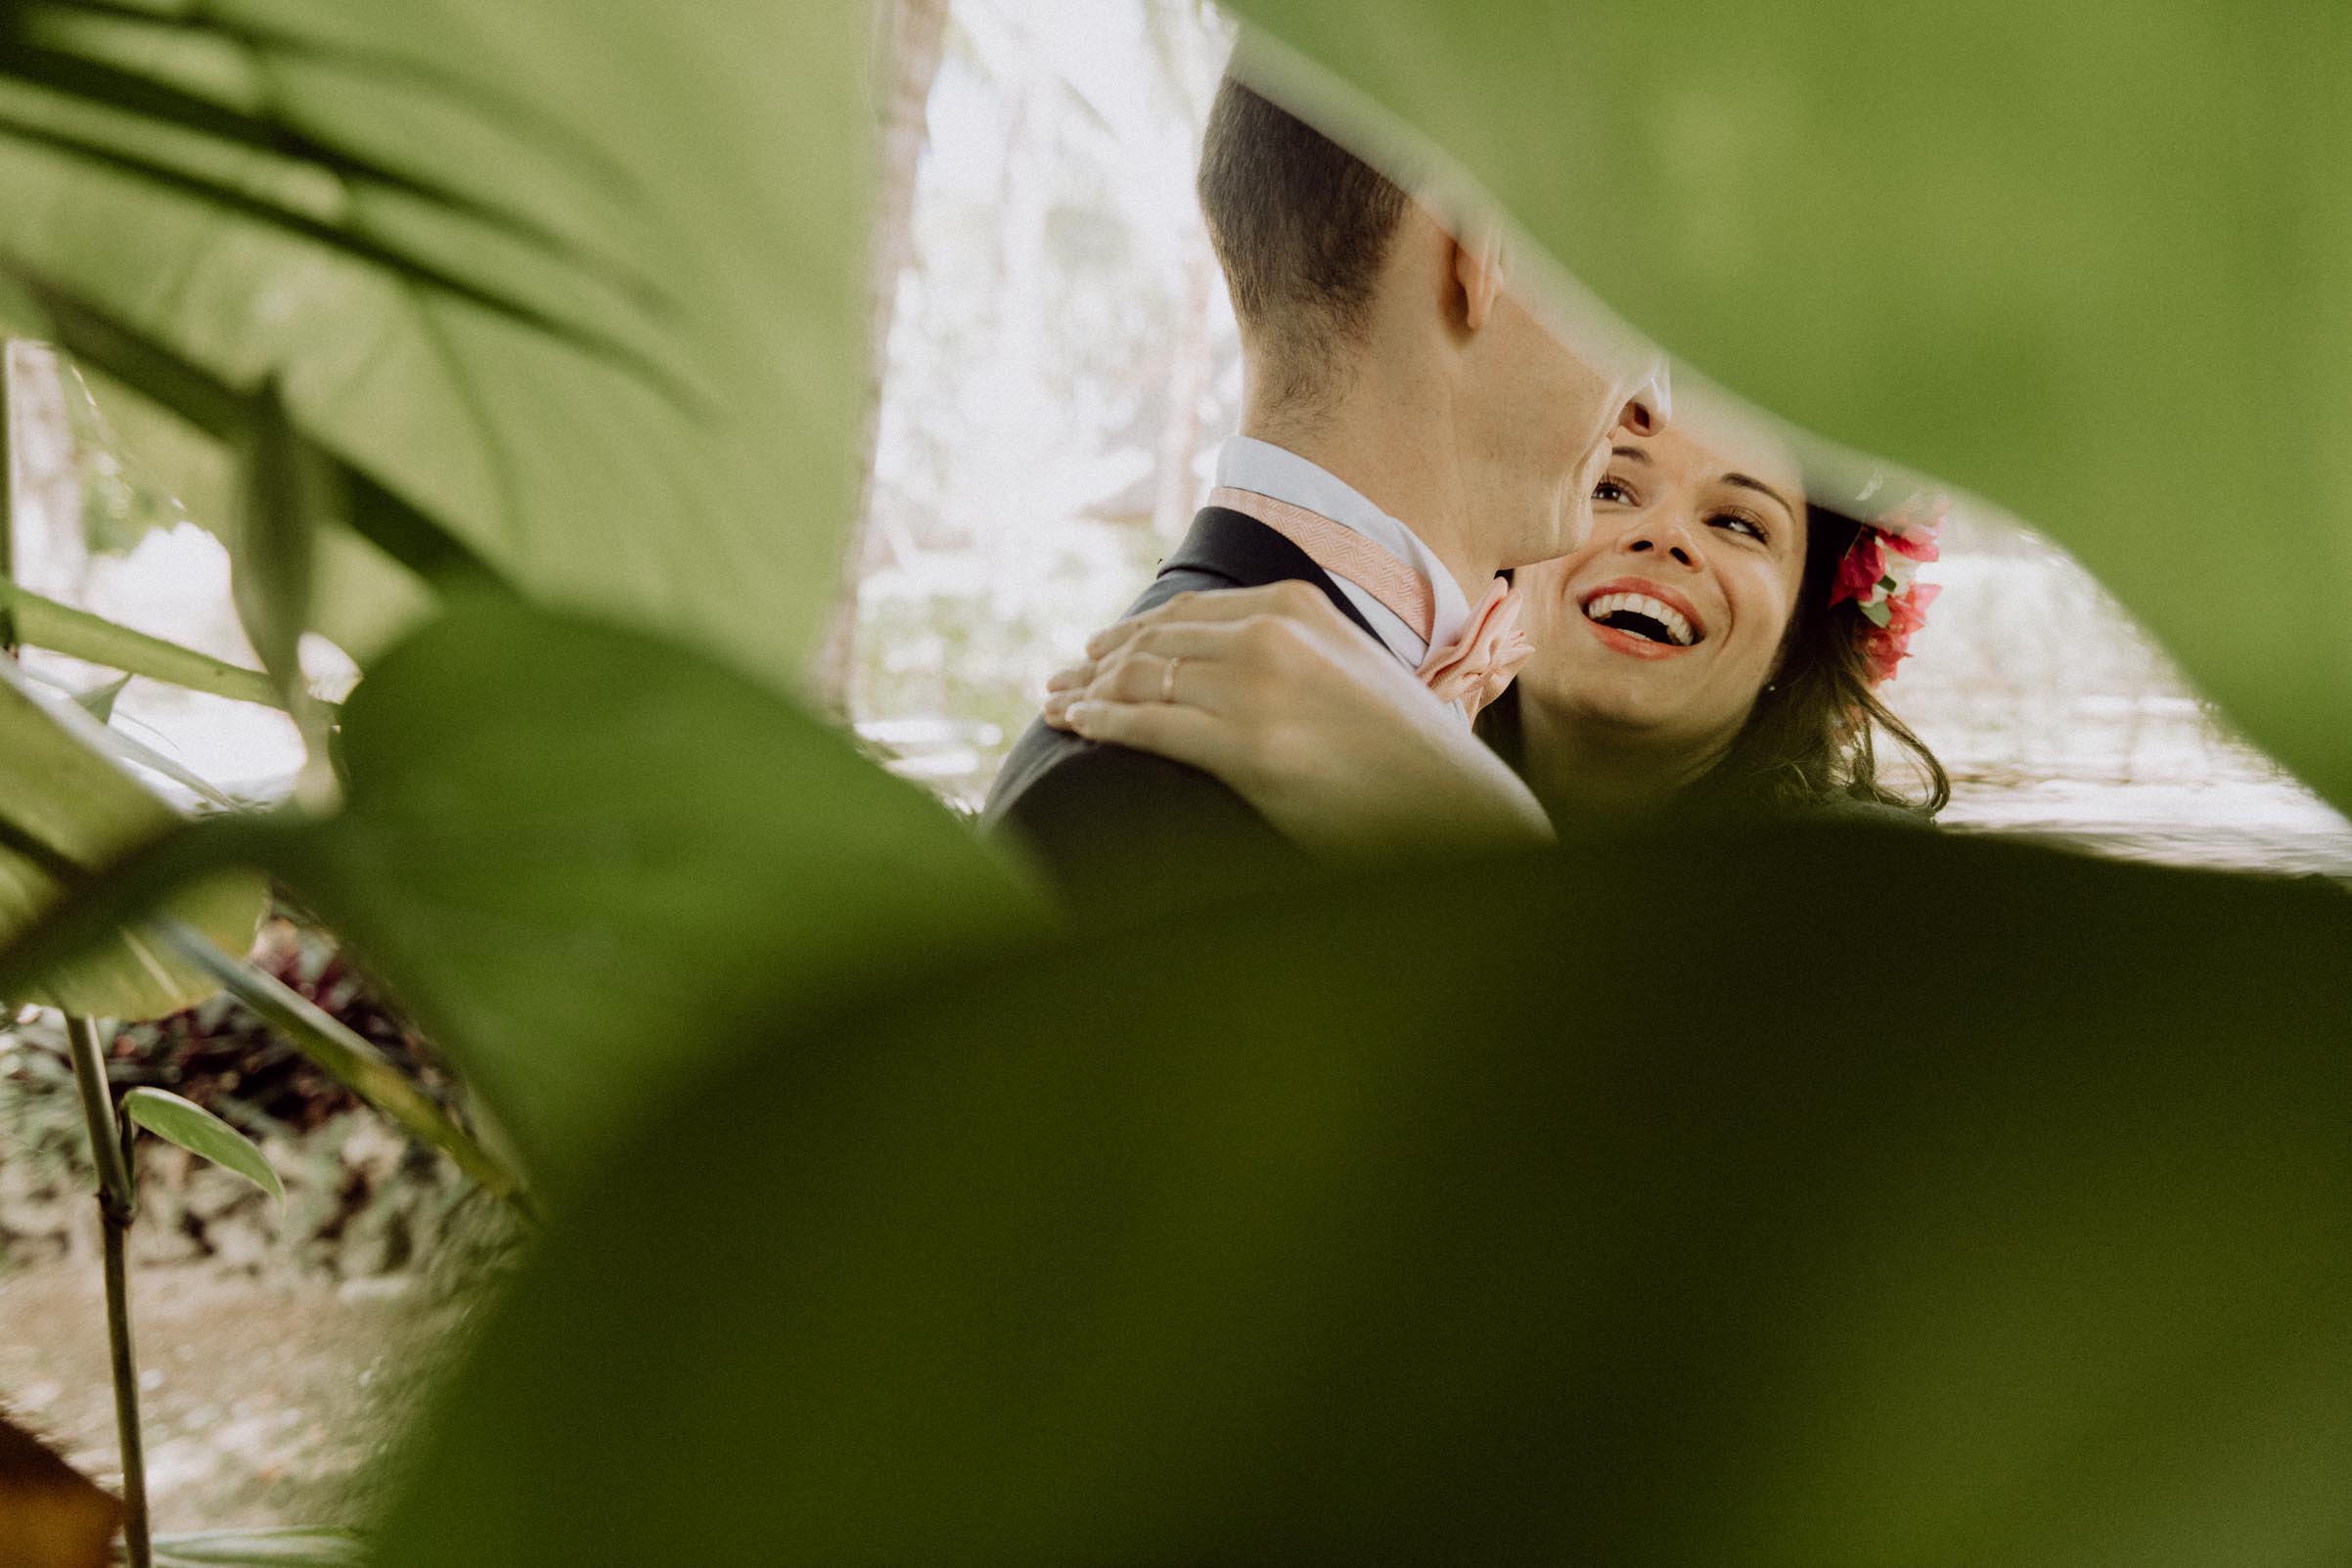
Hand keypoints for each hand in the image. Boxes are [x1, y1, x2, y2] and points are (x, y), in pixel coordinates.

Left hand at [1040, 581, 1552, 854]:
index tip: (1098, 650)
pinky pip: (1149, 726)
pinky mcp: (1246, 747)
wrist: (1452, 799)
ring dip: (1088, 692)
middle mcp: (1272, 635)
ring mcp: (1257, 688)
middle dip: (1098, 663)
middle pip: (1156, 642)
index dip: (1133, 632)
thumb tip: (1234, 667)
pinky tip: (1076, 726)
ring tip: (1055, 705)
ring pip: (1143, 680)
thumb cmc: (1404, 749)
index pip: (1190, 612)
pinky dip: (1102, 722)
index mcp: (1297, 606)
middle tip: (1060, 680)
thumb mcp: (1349, 668)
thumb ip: (1296, 652)